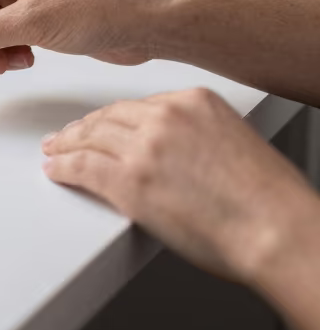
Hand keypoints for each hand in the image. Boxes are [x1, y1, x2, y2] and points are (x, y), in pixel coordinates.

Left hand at [43, 87, 318, 283]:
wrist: (274, 229)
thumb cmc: (267, 199)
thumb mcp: (234, 141)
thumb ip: (198, 137)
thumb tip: (176, 156)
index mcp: (194, 100)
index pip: (139, 105)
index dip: (114, 118)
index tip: (103, 125)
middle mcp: (166, 116)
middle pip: (110, 117)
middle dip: (85, 128)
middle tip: (67, 136)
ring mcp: (144, 147)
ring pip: (91, 139)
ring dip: (68, 145)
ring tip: (55, 151)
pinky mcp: (129, 182)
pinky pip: (83, 168)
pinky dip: (65, 168)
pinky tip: (56, 170)